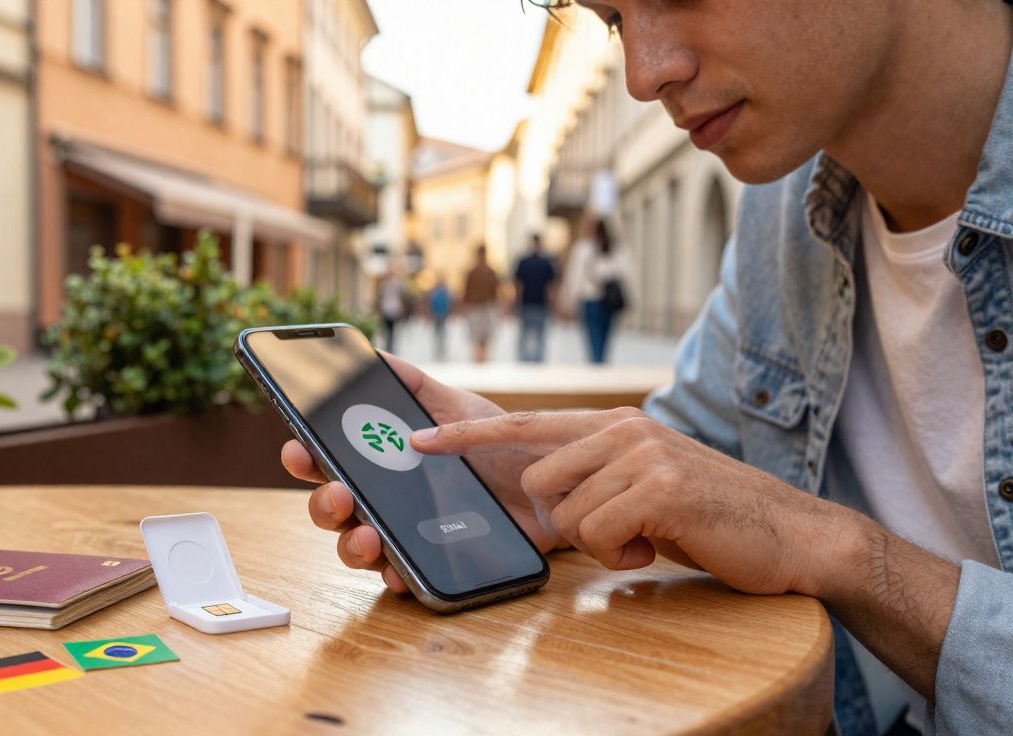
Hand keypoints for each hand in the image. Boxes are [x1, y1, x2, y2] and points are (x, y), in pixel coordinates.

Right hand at [281, 353, 567, 592]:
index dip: (305, 456)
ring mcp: (407, 532)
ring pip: (356, 545)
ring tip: (368, 535)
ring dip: (350, 544)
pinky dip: (393, 574)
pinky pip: (401, 575)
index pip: (329, 460)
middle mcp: (386, 498)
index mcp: (383, 459)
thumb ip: (416, 385)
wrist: (556, 484)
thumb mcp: (460, 407)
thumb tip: (374, 355)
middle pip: (332, 506)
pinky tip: (395, 568)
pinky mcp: (434, 561)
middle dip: (323, 502)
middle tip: (339, 493)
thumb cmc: (504, 445)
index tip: (298, 449)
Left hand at [411, 408, 865, 596]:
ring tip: (646, 536)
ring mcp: (642, 452)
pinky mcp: (659, 484)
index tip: (417, 442)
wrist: (789, 532)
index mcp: (613, 424)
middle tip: (618, 531)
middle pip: (537, 481)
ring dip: (600, 542)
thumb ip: (596, 479)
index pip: (523, 425)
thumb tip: (551, 503)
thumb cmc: (708, 515)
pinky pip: (599, 532)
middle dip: (565, 522)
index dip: (467, 436)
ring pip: (567, 513)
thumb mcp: (643, 485)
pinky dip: (622, 554)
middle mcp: (623, 428)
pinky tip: (657, 545)